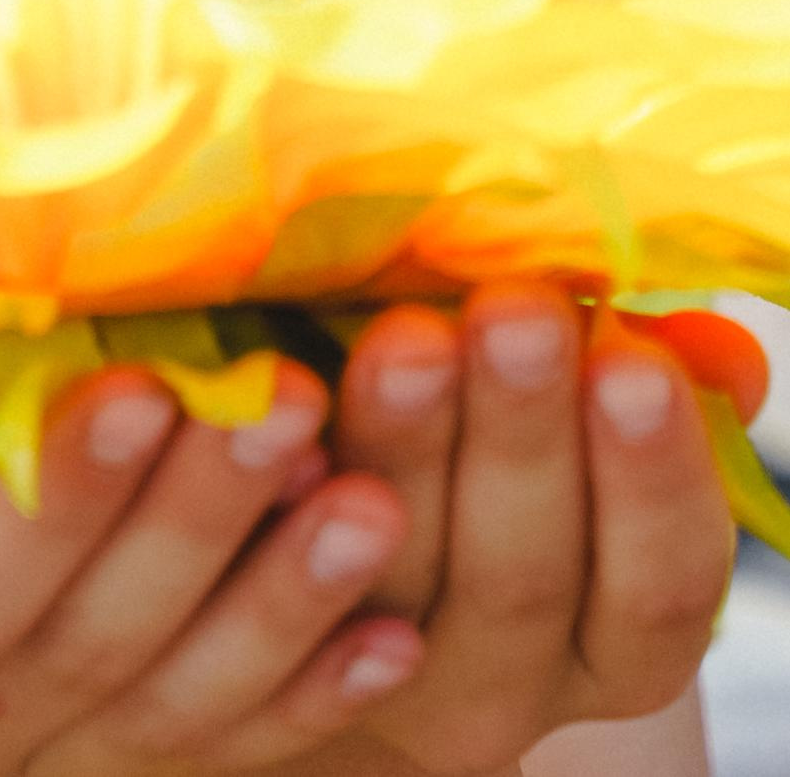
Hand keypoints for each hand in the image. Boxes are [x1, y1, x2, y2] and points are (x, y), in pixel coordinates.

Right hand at [0, 323, 428, 774]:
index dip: (50, 507)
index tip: (132, 386)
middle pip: (87, 652)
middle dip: (196, 530)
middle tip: (291, 405)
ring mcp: (12, 768)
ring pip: (163, 710)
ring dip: (277, 612)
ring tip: (370, 499)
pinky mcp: (67, 763)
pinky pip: (200, 752)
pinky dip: (304, 698)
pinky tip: (396, 633)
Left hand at [323, 285, 734, 773]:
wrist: (342, 555)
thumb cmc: (494, 444)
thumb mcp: (583, 425)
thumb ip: (645, 387)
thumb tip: (716, 352)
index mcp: (617, 639)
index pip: (661, 582)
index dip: (653, 479)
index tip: (632, 359)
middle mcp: (514, 681)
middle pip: (524, 576)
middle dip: (523, 434)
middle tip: (513, 313)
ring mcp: (390, 674)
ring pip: (400, 569)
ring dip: (407, 443)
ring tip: (405, 332)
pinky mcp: (280, 640)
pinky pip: (278, 574)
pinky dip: (282, 488)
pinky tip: (283, 398)